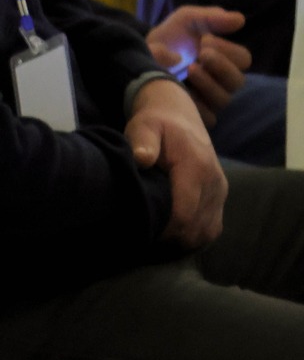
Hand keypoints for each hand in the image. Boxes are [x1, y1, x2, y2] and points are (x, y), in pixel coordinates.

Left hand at [126, 78, 226, 247]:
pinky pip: (211, 228)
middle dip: (169, 241)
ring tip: (154, 240)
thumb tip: (142, 158)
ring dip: (181, 243)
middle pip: (196, 229)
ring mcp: (220, 192)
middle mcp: (214, 183)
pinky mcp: (220, 197)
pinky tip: (170, 238)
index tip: (139, 234)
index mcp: (196, 168)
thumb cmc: (155, 124)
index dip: (162, 232)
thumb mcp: (144, 126)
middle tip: (141, 240)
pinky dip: (193, 238)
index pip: (184, 215)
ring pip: (206, 233)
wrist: (180, 116)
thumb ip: (143, 141)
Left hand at [146, 6, 250, 126]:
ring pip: (223, 99)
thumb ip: (211, 17)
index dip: (228, 50)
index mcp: (223, 59)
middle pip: (237, 80)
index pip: (243, 59)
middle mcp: (220, 81)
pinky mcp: (194, 115)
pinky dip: (197, 104)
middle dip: (221, 65)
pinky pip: (207, 117)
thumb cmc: (169, 39)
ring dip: (209, 82)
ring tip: (190, 69)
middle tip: (201, 54)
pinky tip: (183, 91)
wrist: (139, 56)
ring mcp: (208, 100)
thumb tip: (240, 19)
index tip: (205, 40)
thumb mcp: (186, 21)